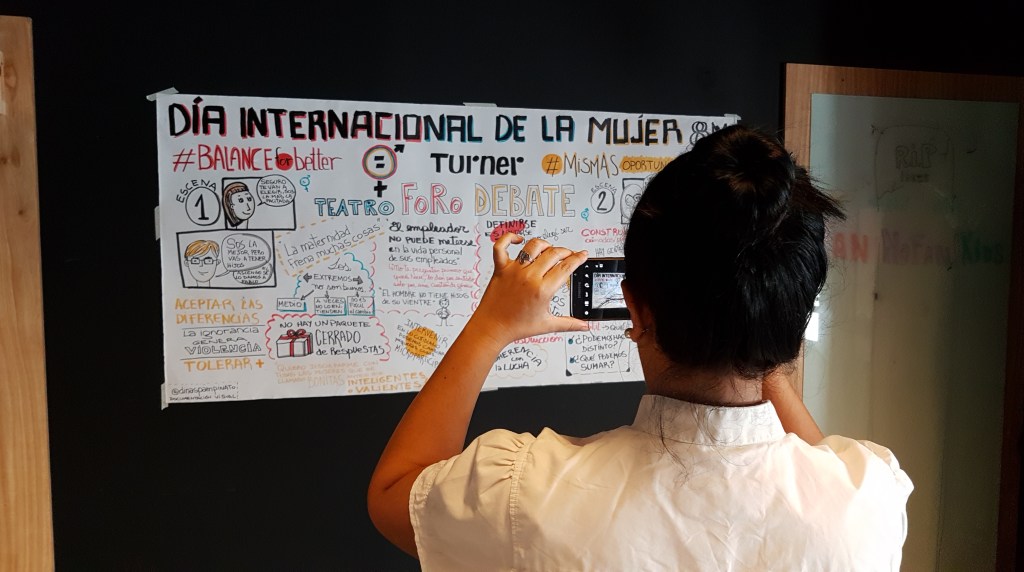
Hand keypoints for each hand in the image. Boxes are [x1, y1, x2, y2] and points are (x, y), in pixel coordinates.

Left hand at [466, 234, 588, 346]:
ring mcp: (514, 270)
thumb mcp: (547, 325)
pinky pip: (502, 246)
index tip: (582, 255)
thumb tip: (584, 326)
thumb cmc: (515, 326)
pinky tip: (518, 240)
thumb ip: (569, 324)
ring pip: (533, 246)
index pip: (566, 267)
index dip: (578, 258)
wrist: (492, 327)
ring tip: (549, 249)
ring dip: (545, 244)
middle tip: (569, 254)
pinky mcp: (501, 268)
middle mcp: (529, 277)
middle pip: (553, 253)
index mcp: (542, 290)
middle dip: (565, 251)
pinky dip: (509, 238)